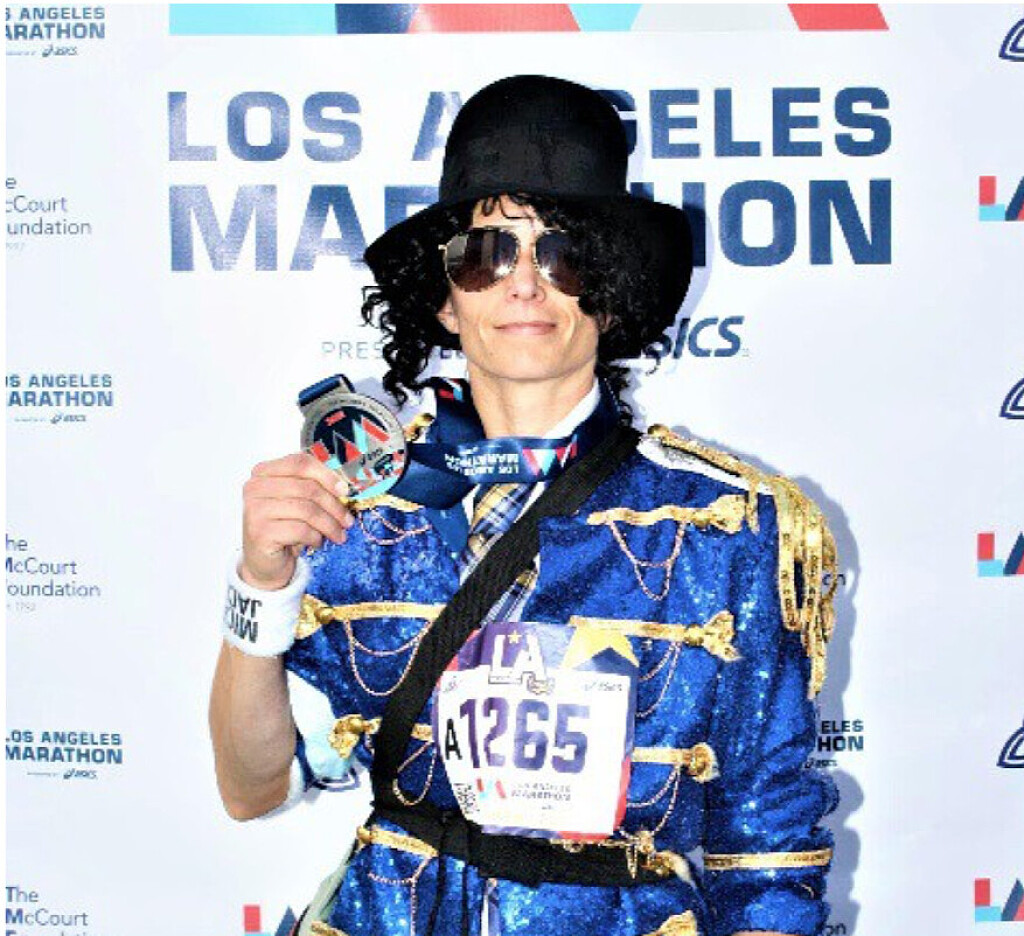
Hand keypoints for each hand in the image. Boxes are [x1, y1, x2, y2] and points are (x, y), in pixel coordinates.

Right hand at [240, 453, 353, 588]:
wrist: (264, 562)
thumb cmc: (283, 527)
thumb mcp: (297, 501)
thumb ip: (313, 487)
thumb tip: (343, 488)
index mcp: (264, 472)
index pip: (300, 463)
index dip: (327, 476)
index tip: (344, 491)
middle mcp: (255, 487)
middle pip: (307, 488)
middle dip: (334, 506)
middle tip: (347, 521)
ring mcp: (255, 509)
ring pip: (307, 510)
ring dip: (329, 524)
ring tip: (338, 535)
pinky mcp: (260, 532)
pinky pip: (300, 530)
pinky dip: (315, 537)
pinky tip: (316, 542)